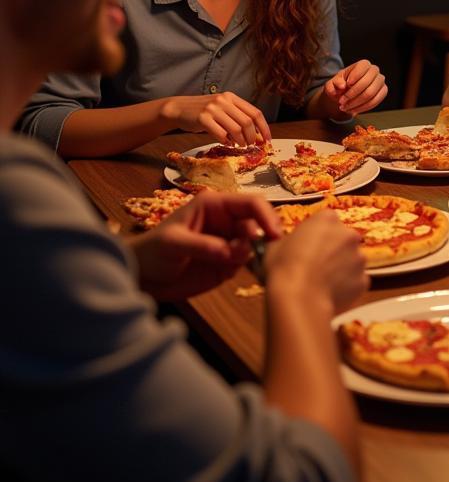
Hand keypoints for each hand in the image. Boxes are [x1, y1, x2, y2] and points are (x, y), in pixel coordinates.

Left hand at [131, 190, 281, 300]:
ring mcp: (229, 242)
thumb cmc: (152, 252)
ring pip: (256, 244)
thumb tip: (232, 252)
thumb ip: (203, 245)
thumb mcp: (173, 244)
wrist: (140, 277)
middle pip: (258, 223)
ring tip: (226, 267)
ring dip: (251, 255)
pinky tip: (226, 273)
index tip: (275, 234)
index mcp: (215, 205)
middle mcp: (227, 221)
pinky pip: (247, 262)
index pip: (250, 203)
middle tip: (246, 256)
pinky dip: (246, 268)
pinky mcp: (228, 263)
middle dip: (261, 238)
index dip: (265, 216)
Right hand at [159, 92, 271, 146]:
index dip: (264, 127)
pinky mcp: (202, 118)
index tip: (267, 139)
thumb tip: (256, 134)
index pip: (255, 113)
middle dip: (253, 137)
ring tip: (240, 145)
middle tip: (251, 145)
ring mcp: (213, 109)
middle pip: (247, 122)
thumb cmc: (204, 112)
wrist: (179, 108)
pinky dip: (226, 141)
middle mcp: (224, 101)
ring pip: (236, 129)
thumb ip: (237, 116)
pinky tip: (226, 143)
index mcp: (232, 97)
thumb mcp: (222, 108)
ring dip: (241, 140)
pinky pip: (220, 134)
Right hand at [266, 212, 367, 313]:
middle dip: (333, 250)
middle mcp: (348, 234)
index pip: (326, 221)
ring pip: (352, 261)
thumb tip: (285, 245)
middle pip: (343, 240)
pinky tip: (331, 295)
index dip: (317, 235)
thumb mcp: (274, 246)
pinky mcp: (364, 280)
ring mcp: (359, 258)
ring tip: (323, 284)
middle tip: (316, 266)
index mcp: (327, 219)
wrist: (299, 299)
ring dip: (342, 269)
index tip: (308, 247)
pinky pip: (356, 282)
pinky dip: (347, 288)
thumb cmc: (283, 268)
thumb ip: (286, 240)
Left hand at [323, 59, 387, 116]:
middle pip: (366, 82)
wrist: (347, 93)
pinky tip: (353, 110)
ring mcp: (380, 81)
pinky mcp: (383, 92)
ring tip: (345, 107)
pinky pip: (375, 102)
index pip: (362, 67)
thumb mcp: (333, 83)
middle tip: (341, 102)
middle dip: (352, 94)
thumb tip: (342, 85)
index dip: (355, 76)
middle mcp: (374, 70)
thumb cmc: (341, 85)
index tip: (346, 85)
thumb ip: (334, 83)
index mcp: (363, 64)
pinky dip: (363, 108)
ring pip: (371, 94)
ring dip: (356, 103)